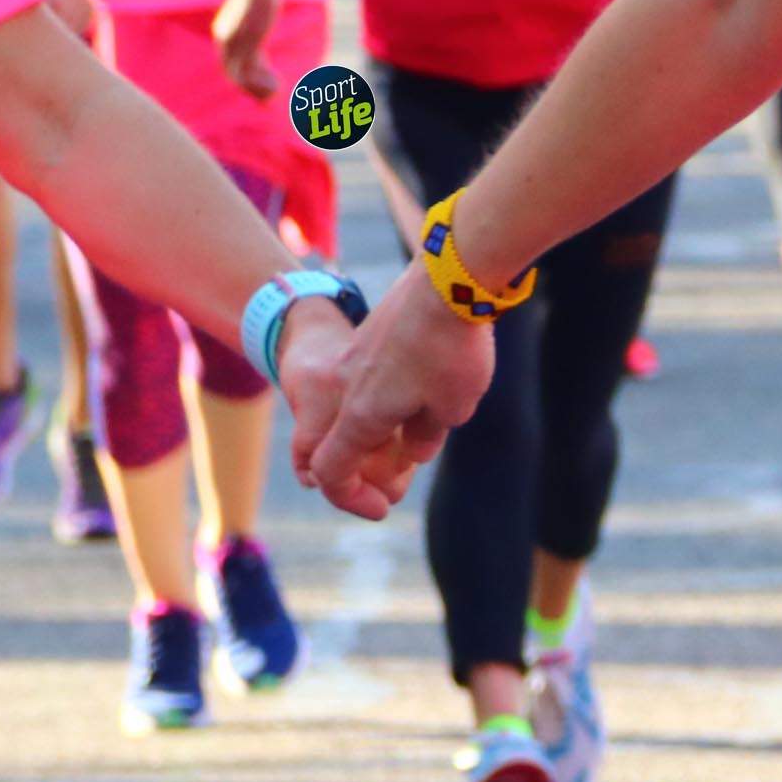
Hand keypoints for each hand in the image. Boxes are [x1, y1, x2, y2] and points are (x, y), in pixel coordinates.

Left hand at [211, 0, 283, 97]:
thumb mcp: (252, 12)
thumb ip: (252, 23)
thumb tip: (260, 24)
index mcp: (223, 33)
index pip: (230, 63)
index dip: (247, 78)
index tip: (266, 81)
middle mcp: (224, 39)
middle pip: (232, 74)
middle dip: (251, 88)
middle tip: (269, 97)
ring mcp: (234, 42)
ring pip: (240, 77)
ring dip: (258, 88)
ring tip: (275, 92)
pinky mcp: (247, 42)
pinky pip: (250, 72)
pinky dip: (262, 83)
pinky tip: (276, 86)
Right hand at [295, 268, 495, 516]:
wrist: (449, 277)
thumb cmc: (451, 349)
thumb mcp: (451, 409)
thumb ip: (426, 437)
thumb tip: (413, 447)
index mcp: (360, 415)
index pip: (329, 470)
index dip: (348, 496)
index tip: (383, 503)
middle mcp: (347, 387)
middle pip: (340, 440)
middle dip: (367, 465)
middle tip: (406, 471)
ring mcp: (356, 358)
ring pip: (355, 406)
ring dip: (381, 426)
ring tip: (425, 424)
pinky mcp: (371, 336)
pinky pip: (368, 379)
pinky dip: (387, 395)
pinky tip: (428, 385)